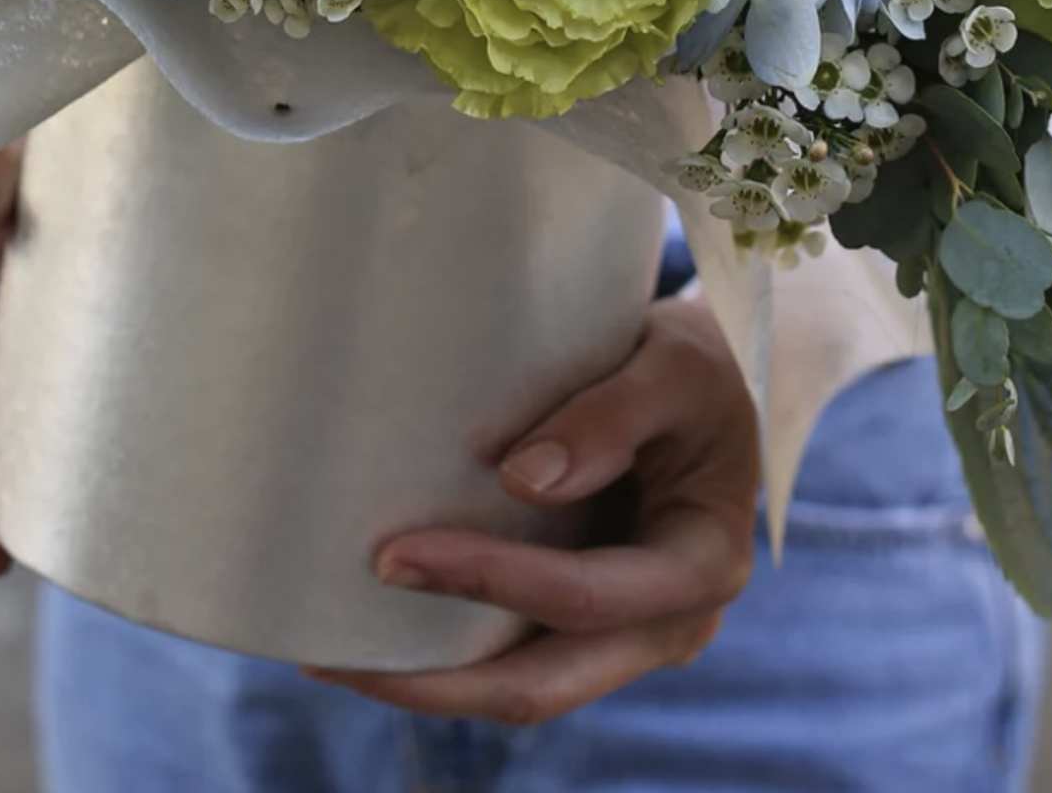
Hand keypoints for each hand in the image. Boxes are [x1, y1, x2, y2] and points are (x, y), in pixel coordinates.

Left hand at [307, 294, 758, 724]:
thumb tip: (517, 479)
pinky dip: (452, 652)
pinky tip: (379, 629)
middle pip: (544, 686)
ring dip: (431, 680)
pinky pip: (518, 654)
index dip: (491, 581)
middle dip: (436, 680)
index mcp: (701, 565)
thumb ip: (610, 416)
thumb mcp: (672, 368)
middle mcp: (668, 622)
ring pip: (522, 687)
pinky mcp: (589, 616)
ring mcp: (627, 631)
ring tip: (331, 653)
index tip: (397, 553)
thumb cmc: (698, 364)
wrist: (721, 383)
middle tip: (331, 651)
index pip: (587, 598)